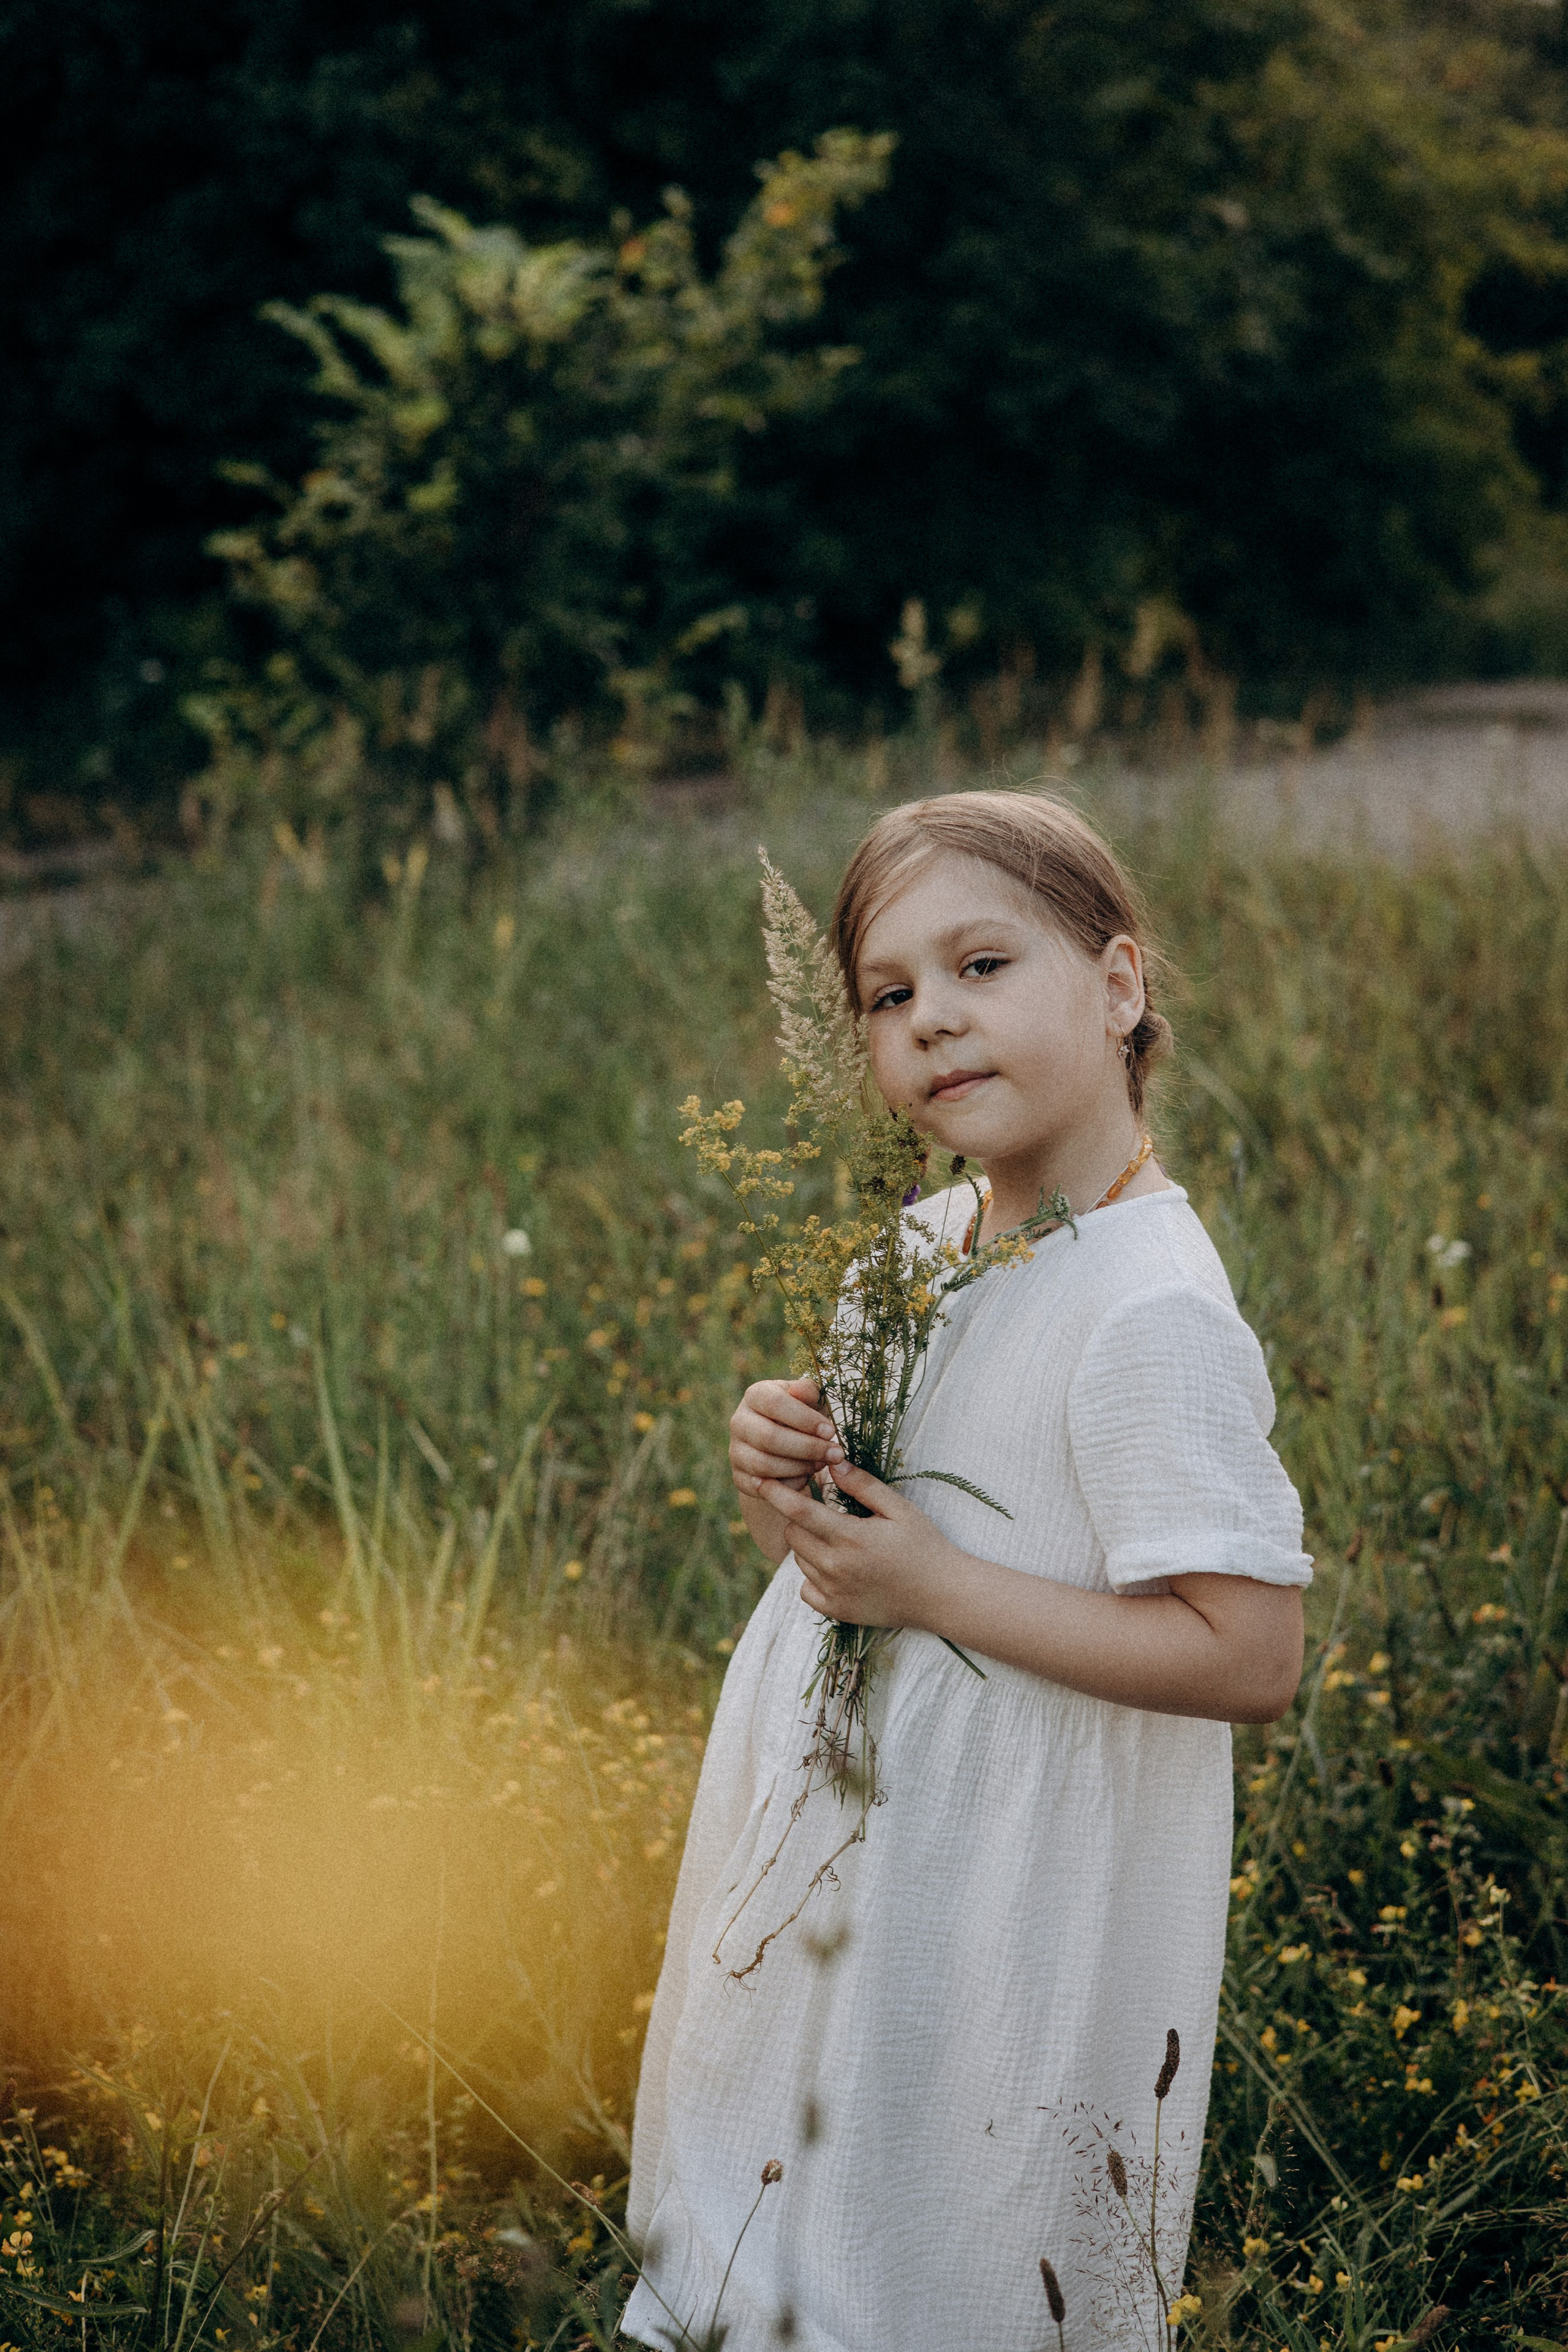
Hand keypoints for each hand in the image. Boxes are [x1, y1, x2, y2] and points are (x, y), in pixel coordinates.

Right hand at [729, 1376, 843, 1499]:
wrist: (785, 1445)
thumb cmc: (803, 1416)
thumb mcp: (811, 1400)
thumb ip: (809, 1392)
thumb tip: (799, 1390)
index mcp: (756, 1395)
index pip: (775, 1403)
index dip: (804, 1418)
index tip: (830, 1431)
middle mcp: (739, 1421)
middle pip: (769, 1437)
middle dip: (808, 1447)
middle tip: (836, 1453)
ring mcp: (736, 1451)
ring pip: (765, 1464)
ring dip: (800, 1467)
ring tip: (823, 1463)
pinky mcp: (740, 1478)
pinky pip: (764, 1486)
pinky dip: (789, 1483)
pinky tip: (806, 1476)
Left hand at [759, 1457, 965, 1631]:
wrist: (942, 1595)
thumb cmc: (924, 1546)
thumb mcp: (899, 1509)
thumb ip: (863, 1486)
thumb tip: (833, 1464)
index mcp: (850, 1537)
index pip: (799, 1511)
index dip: (776, 1494)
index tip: (761, 1481)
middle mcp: (836, 1567)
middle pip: (794, 1535)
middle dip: (800, 1518)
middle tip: (822, 1511)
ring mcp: (835, 1592)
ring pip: (799, 1561)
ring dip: (808, 1546)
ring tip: (837, 1540)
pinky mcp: (837, 1611)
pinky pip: (806, 1589)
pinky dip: (812, 1576)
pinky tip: (835, 1567)